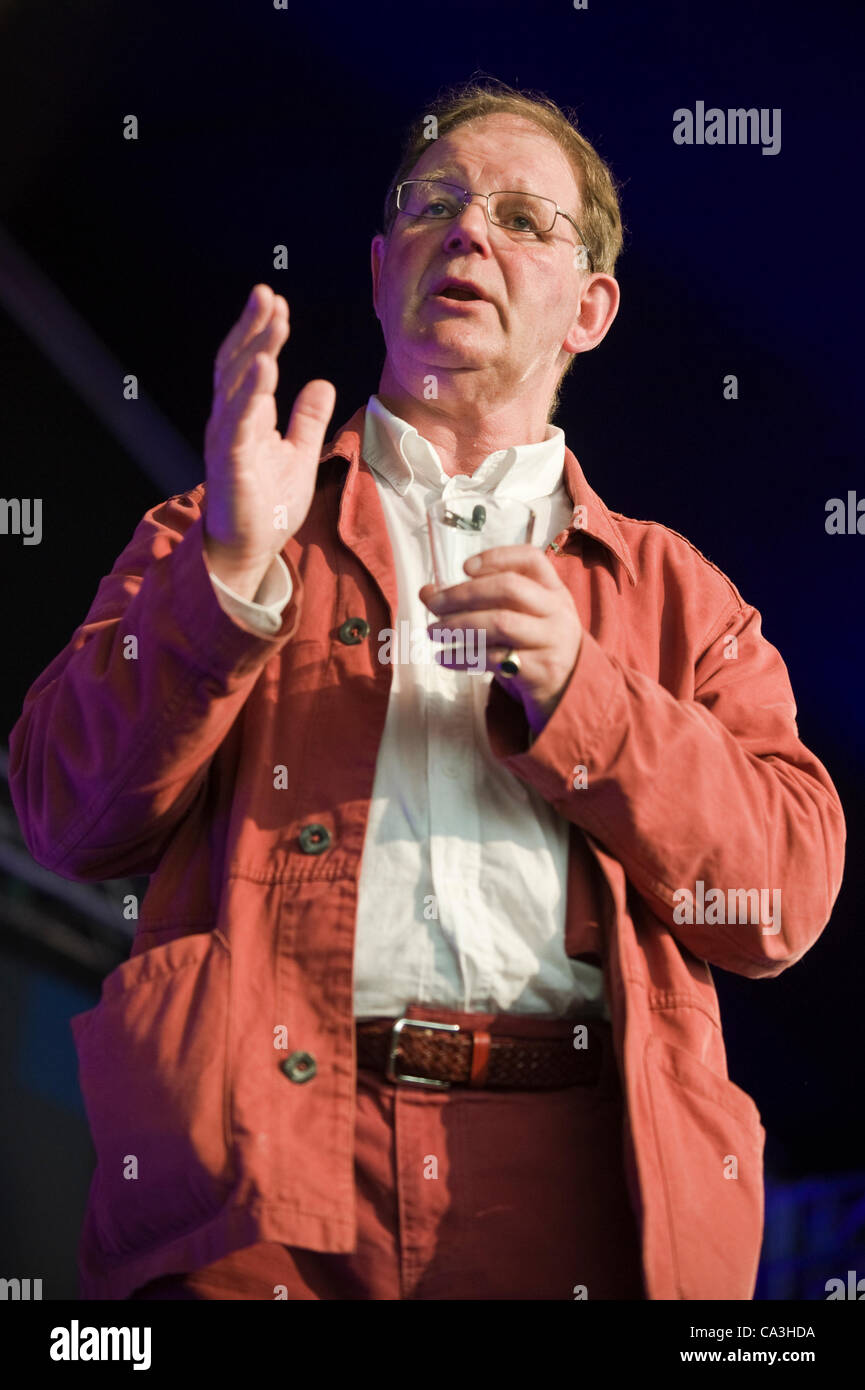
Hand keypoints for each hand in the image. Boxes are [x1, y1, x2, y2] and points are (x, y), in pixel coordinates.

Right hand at [203, 284, 335, 597]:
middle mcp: (230, 423)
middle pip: (237, 365)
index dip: (263, 334)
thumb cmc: (268, 505)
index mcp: (245, 417)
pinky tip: (264, 367)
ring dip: (252, 350)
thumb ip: (308, 419)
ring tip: (270, 322)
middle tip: (268, 295)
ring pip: (235, 386)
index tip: (278, 305)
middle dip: (253, 329)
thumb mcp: (300, 453)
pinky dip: (250, 393)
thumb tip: (320, 383)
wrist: (250, 550)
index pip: (249, 364)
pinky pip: (238, 422)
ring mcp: (227, 442)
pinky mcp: (230, 464)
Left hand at [419, 546, 583, 733]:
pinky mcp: (540, 671)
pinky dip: (464, 657)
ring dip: (459, 625)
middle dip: (464, 593)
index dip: (497, 557)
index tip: (464, 567)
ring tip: (433, 632)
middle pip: (509, 588)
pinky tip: (445, 657)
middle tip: (433, 604)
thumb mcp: (523, 619)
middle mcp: (556, 612)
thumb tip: (427, 591)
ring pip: (500, 623)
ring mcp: (551, 642)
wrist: (570, 695)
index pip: (531, 559)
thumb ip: (483, 602)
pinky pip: (495, 659)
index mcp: (554, 592)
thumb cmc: (536, 649)